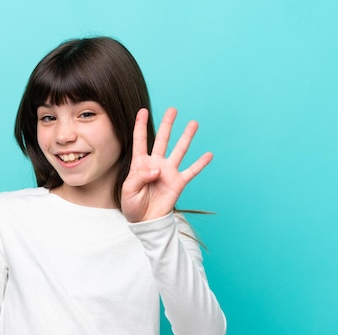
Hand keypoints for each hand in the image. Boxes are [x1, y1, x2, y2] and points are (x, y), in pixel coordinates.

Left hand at [121, 107, 212, 222]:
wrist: (145, 222)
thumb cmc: (133, 205)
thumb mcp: (128, 190)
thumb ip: (140, 177)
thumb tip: (157, 169)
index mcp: (140, 164)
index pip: (140, 141)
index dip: (141, 126)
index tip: (143, 111)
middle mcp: (156, 164)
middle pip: (162, 140)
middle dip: (167, 124)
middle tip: (173, 110)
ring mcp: (168, 172)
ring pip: (179, 150)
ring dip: (186, 137)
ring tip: (194, 123)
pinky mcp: (178, 183)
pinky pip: (191, 171)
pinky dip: (200, 163)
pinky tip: (208, 155)